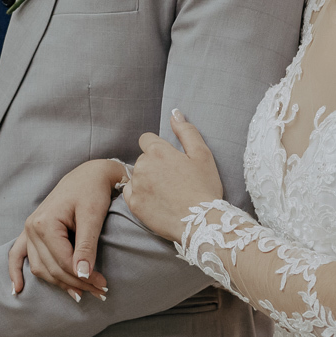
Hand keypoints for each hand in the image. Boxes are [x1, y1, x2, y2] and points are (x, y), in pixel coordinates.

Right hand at [7, 160, 119, 299]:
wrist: (88, 174)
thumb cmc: (92, 191)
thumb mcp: (93, 216)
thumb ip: (86, 246)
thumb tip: (83, 274)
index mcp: (45, 223)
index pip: (63, 261)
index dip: (83, 277)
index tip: (103, 286)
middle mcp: (31, 228)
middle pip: (52, 267)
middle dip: (76, 283)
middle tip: (100, 292)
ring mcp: (28, 230)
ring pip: (40, 267)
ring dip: (58, 283)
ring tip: (80, 294)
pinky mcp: (31, 231)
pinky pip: (17, 255)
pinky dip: (16, 272)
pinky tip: (17, 289)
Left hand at [124, 109, 222, 241]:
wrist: (201, 222)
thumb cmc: (204, 187)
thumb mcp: (202, 154)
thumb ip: (186, 131)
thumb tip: (175, 113)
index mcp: (158, 151)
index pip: (146, 139)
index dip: (159, 148)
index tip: (170, 161)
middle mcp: (143, 166)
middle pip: (143, 158)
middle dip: (154, 164)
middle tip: (174, 179)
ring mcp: (136, 186)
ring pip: (137, 176)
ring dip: (147, 180)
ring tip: (167, 192)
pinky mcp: (134, 205)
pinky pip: (131, 193)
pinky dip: (141, 195)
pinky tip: (158, 201)